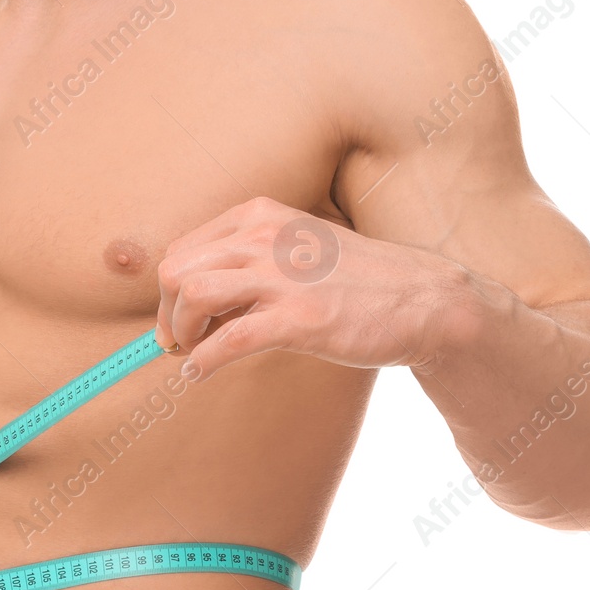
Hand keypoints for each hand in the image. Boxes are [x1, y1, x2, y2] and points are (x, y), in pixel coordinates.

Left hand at [153, 197, 472, 381]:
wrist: (422, 301)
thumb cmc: (357, 281)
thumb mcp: (298, 249)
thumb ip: (251, 261)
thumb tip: (194, 297)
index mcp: (261, 216)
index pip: (184, 248)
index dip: (169, 290)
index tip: (175, 319)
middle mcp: (265, 237)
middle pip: (176, 270)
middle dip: (167, 312)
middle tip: (177, 341)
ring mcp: (282, 277)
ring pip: (193, 296)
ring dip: (181, 333)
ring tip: (191, 354)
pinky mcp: (298, 318)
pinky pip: (226, 341)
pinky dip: (202, 362)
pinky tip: (200, 374)